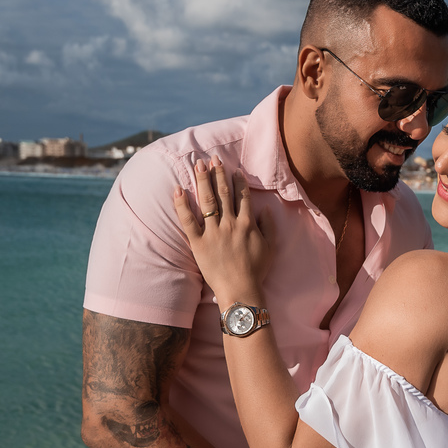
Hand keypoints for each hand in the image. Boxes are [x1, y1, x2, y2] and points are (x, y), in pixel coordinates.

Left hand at [173, 157, 273, 304]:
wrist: (240, 289)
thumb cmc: (256, 270)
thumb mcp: (270, 247)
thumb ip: (268, 226)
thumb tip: (265, 208)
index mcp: (246, 223)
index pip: (242, 196)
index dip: (237, 181)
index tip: (234, 169)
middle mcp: (229, 223)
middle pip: (223, 193)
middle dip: (218, 173)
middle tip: (212, 158)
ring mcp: (213, 232)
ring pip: (206, 201)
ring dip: (202, 180)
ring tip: (198, 165)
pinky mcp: (198, 242)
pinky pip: (188, 221)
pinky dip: (181, 204)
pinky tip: (178, 189)